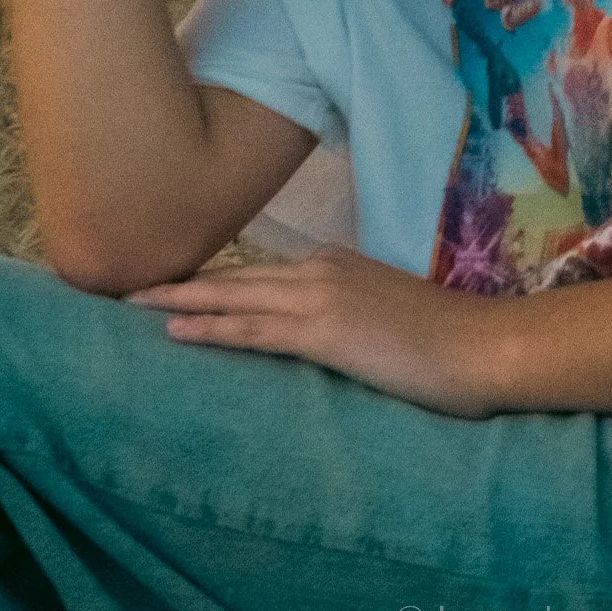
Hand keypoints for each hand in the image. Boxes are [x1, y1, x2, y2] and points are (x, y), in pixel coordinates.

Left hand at [126, 247, 512, 417]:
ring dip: (181, 300)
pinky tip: (175, 332)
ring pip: (234, 296)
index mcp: (336, 265)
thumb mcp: (389, 319)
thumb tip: (328, 339)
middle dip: (181, 282)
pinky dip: (211, 328)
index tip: (177, 286)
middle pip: (236, 276)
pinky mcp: (323, 331)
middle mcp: (321, 270)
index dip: (217, 281)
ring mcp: (320, 297)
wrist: (484, 345)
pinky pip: (253, 330)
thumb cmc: (449, 341)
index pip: (262, 274)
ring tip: (132, 304)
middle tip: (127, 285)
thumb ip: (351, 319)